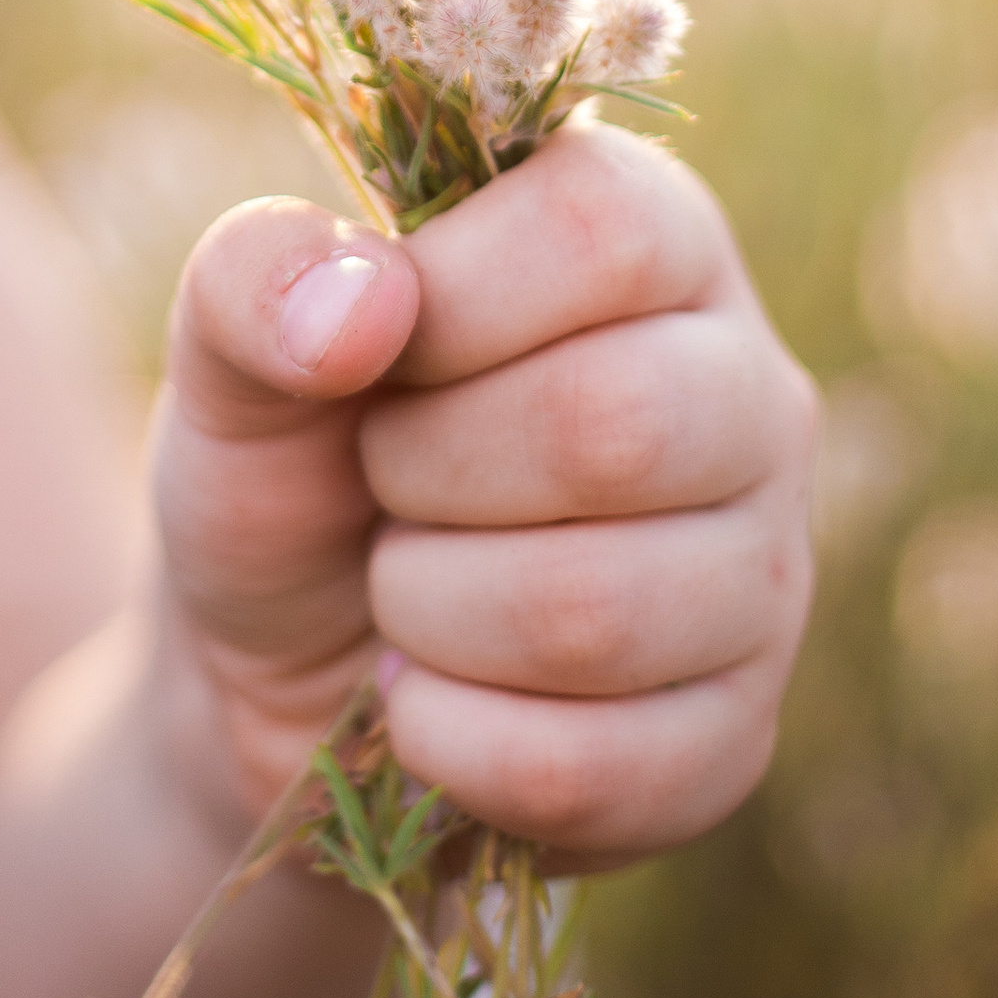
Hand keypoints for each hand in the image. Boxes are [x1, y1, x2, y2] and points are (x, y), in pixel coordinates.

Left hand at [148, 121, 816, 861]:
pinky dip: (452, 743)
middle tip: (383, 481)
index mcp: (653, 242)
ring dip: (430, 611)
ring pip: (602, 612)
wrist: (285, 675)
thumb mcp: (233, 359)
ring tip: (402, 587)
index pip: (602, 231)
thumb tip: (367, 300)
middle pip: (618, 426)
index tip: (380, 350)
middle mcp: (746, 390)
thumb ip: (254, 284)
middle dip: (426, 472)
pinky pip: (597, 767)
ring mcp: (764, 574)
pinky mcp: (736, 737)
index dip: (453, 299)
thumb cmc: (294, 466)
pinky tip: (426, 701)